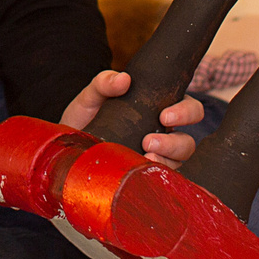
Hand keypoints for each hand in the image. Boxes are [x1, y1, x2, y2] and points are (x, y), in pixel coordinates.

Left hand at [61, 69, 203, 168]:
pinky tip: (142, 171)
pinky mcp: (147, 175)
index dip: (186, 112)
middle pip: (189, 140)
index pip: (190, 108)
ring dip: (166, 160)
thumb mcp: (91, 97)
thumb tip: (124, 79)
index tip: (163, 115)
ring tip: (145, 157)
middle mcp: (165, 134)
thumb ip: (104, 82)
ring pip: (180, 162)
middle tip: (149, 141)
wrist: (68, 147)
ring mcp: (158, 158)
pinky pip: (165, 179)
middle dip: (174, 142)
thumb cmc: (85, 117)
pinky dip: (158, 176)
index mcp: (159, 110)